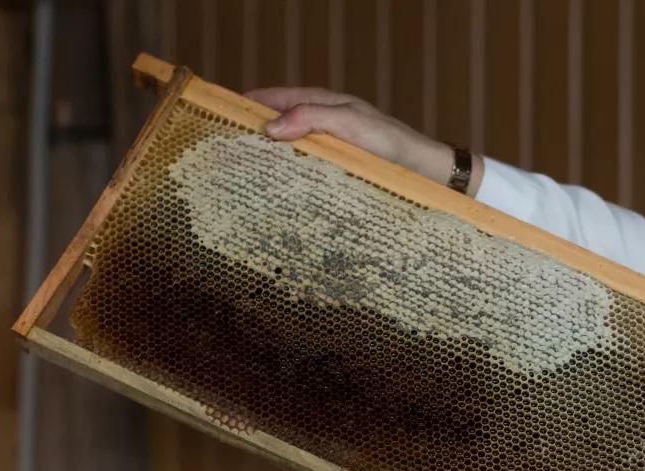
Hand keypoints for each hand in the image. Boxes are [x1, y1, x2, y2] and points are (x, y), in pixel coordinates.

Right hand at [242, 87, 478, 191]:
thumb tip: (268, 127)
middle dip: (249, 137)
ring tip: (238, 180)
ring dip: (266, 164)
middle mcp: (322, 127)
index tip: (216, 120)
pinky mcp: (335, 175)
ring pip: (286, 153)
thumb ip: (312, 118)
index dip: (244, 106)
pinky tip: (274, 197)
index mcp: (322, 105)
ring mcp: (328, 151)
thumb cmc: (394, 145)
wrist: (428, 175)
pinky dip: (285, 182)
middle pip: (275, 127)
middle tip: (220, 157)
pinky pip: (302, 175)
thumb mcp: (351, 124)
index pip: (272, 99)